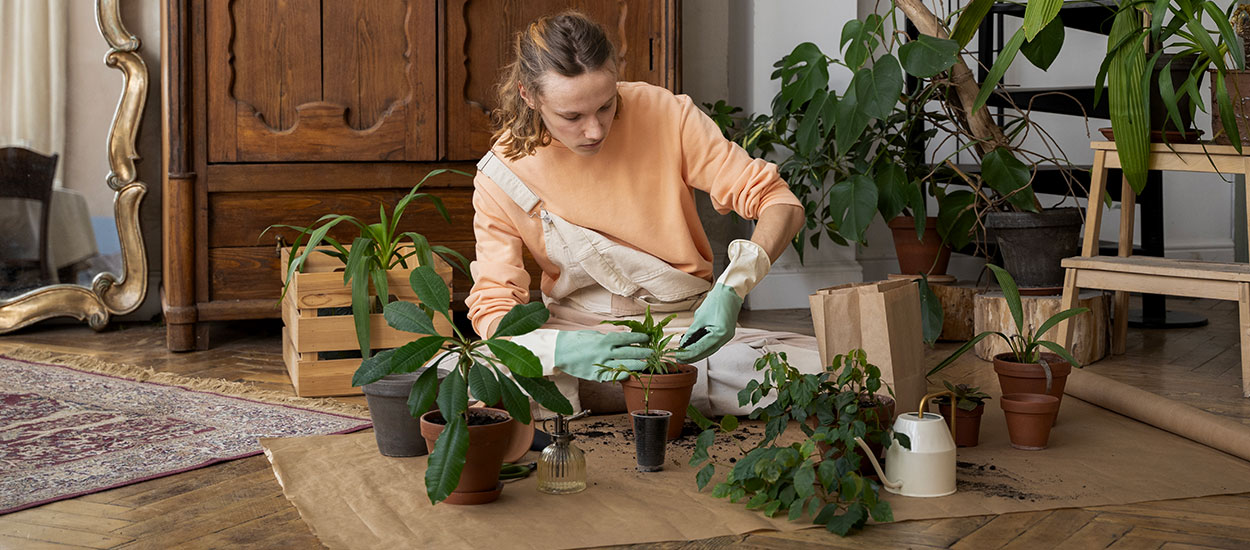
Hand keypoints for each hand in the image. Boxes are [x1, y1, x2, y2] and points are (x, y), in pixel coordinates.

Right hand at [554, 330, 650, 381]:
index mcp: (604, 340)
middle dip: (643, 352)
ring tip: (645, 364)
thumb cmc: (576, 341)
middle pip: (630, 352)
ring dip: (637, 365)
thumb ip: (608, 338)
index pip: (627, 338)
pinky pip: (613, 377)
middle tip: (652, 353)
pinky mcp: (596, 375)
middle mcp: (605, 352)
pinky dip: (623, 376)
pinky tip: (630, 374)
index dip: (639, 338)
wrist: (559, 351)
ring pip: (625, 365)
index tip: (647, 337)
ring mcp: (601, 365)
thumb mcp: (594, 335)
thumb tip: (624, 339)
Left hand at [675, 239, 770, 362]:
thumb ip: (691, 332)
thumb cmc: (717, 300)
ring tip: (684, 355)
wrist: (730, 291)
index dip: (688, 353)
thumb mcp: (700, 317)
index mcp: (720, 333)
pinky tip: (694, 347)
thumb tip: (683, 343)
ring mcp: (727, 337)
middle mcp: (725, 338)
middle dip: (692, 356)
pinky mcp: (725, 334)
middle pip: (706, 352)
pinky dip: (703, 346)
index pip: (701, 348)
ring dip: (697, 352)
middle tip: (679, 359)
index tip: (677, 356)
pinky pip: (712, 344)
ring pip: (709, 349)